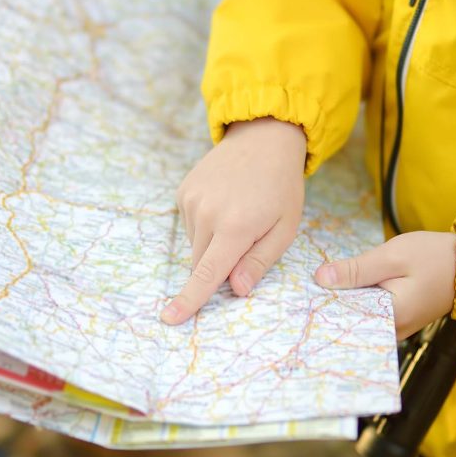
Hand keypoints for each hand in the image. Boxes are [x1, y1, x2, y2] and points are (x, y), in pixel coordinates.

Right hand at [161, 118, 307, 323]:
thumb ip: (259, 261)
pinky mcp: (183, 191)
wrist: (263, 137)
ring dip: (213, 242)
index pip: (207, 274)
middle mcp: (207, 213)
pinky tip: (224, 203)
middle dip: (220, 263)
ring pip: (195, 244)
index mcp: (235, 227)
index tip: (170, 319)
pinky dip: (205, 224)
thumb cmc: (281, 188)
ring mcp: (191, 200)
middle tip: (248, 237)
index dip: (189, 300)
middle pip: (202, 262)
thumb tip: (236, 289)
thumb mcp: (285, 228)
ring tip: (239, 212)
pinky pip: (190, 225)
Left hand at [316, 231, 455, 339]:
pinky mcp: (399, 320)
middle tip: (302, 291)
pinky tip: (344, 290)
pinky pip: (371, 315)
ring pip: (359, 318)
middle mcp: (392, 331)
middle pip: (349, 321)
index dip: (320, 305)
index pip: (343, 319)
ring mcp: (397, 328)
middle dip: (329, 304)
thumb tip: (320, 278)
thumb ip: (356, 269)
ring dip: (343, 303)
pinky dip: (358, 303)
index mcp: (389, 317)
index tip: (299, 295)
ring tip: (318, 290)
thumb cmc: (434, 257)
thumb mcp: (392, 256)